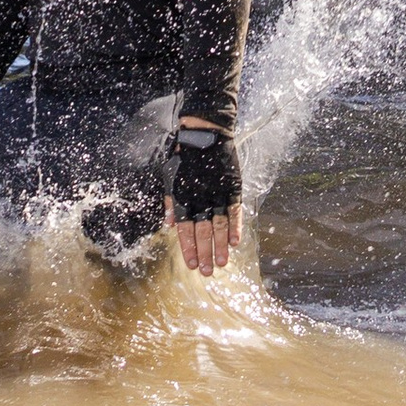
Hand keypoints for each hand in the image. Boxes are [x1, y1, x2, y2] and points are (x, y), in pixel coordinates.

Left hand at [169, 121, 244, 273]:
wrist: (206, 133)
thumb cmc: (185, 156)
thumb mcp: (170, 176)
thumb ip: (171, 202)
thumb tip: (169, 224)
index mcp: (183, 196)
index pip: (185, 229)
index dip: (188, 247)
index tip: (191, 264)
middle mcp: (200, 197)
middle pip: (202, 231)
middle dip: (204, 253)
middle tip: (207, 272)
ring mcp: (217, 192)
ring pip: (219, 225)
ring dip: (220, 246)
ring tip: (221, 263)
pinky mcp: (232, 186)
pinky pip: (234, 211)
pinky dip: (235, 227)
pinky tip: (236, 242)